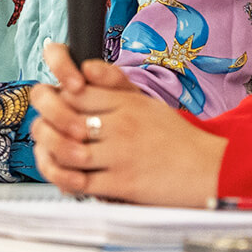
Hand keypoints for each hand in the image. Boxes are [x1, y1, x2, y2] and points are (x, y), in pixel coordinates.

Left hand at [29, 42, 225, 207]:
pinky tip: (63, 174)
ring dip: (49, 151)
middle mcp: (121, 123)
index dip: (54, 93)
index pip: (76, 89)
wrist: (208, 168)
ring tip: (50, 151)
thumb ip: (114, 86)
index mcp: (127, 101)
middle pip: (64, 114)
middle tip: (44, 126)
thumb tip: (86, 69)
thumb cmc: (176, 137)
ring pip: (65, 148)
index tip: (52, 101)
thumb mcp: (147, 102)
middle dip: (44, 120)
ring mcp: (120, 153)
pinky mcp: (121, 182)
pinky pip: (78, 181)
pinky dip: (62, 178)